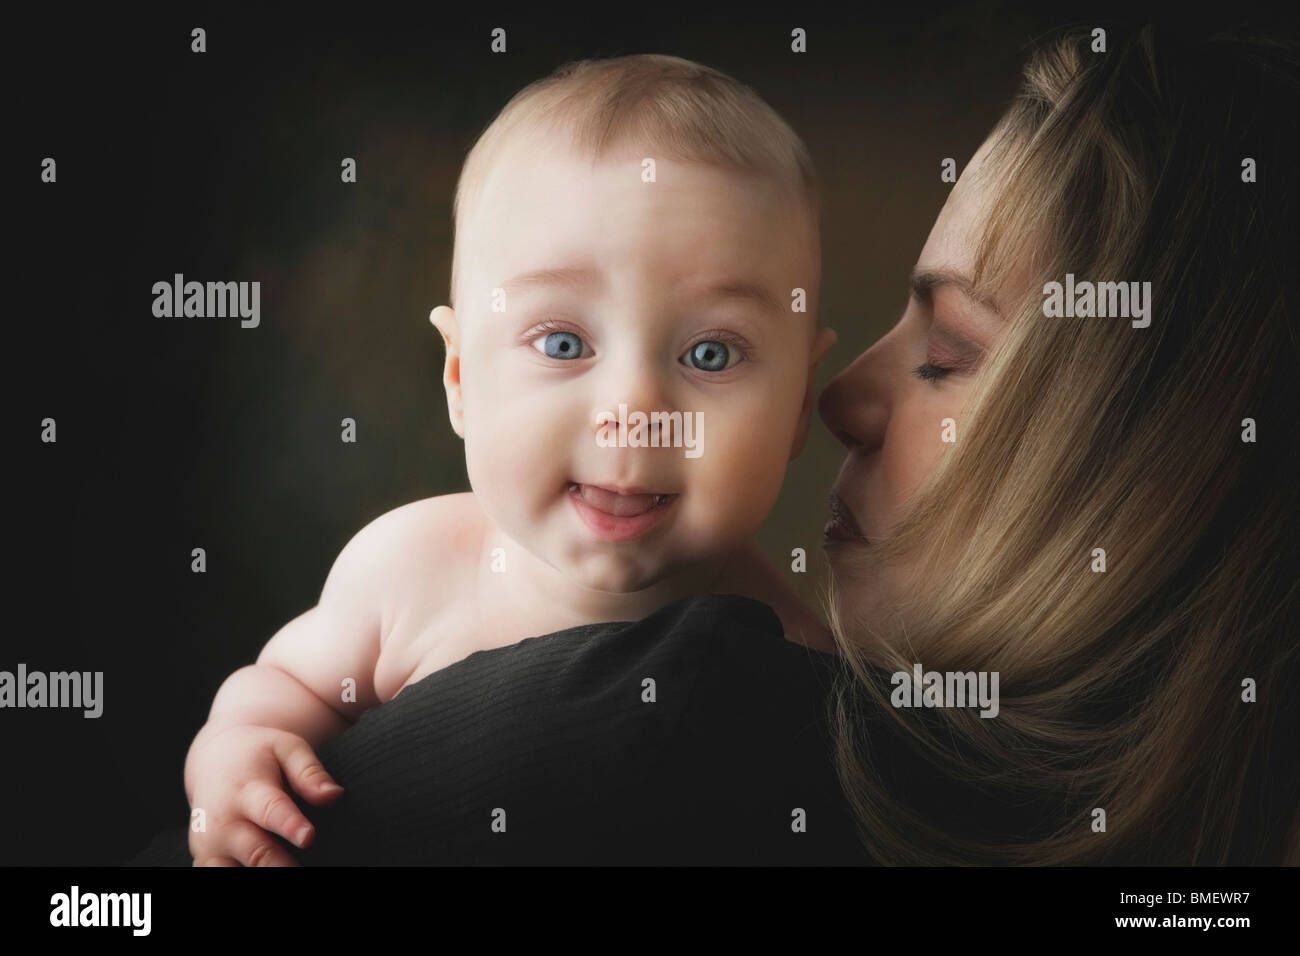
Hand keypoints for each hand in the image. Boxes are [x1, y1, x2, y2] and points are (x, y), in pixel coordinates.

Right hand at [187, 725, 344, 865]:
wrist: (213, 760)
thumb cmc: (261, 756)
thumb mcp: (287, 750)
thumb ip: (310, 773)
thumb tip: (335, 795)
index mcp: (247, 790)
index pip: (270, 810)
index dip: (289, 824)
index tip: (309, 837)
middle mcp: (224, 822)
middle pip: (255, 853)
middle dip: (281, 866)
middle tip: (306, 870)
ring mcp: (210, 846)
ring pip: (232, 874)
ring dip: (260, 877)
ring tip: (293, 878)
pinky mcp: (206, 861)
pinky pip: (220, 878)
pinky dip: (242, 881)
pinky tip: (270, 873)